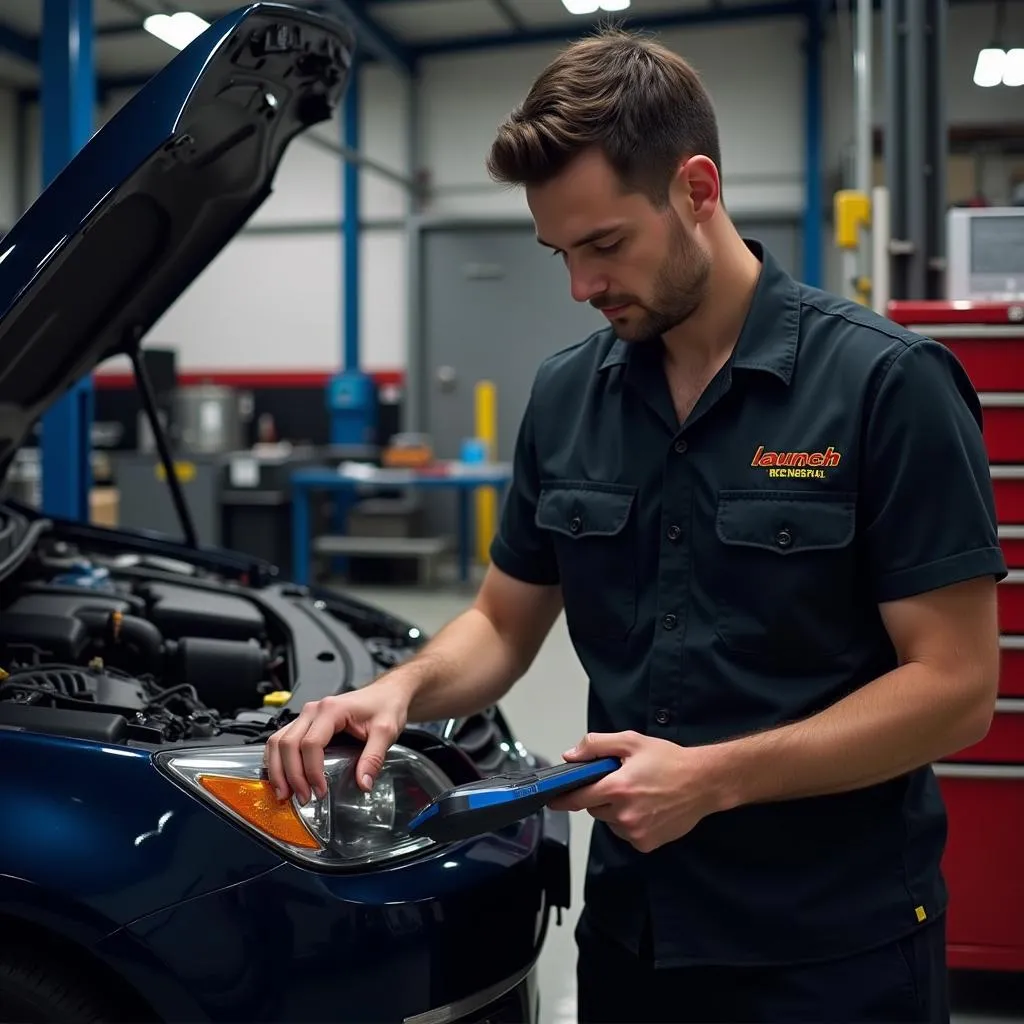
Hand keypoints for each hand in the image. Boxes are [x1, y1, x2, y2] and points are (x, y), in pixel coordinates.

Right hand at [264, 678, 413, 803]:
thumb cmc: (385, 706)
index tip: (320, 791)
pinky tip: (283, 778)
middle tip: (302, 798)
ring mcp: (306, 716)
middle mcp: (313, 710)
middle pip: (288, 744)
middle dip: (291, 776)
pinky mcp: (305, 723)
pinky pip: (281, 741)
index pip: (310, 744)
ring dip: (278, 770)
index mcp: (332, 710)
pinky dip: (278, 761)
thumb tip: (363, 783)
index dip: (312, 771)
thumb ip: (374, 758)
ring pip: (278, 742)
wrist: (386, 694)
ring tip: (286, 794)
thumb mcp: (386, 731)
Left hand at [547, 730, 727, 852]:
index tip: (552, 800)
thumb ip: (596, 745)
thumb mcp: (631, 741)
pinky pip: (626, 833)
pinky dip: (630, 823)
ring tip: (638, 795)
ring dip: (615, 811)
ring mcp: (635, 832)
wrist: (703, 782)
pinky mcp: (646, 843)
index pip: (578, 798)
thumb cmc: (669, 760)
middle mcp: (624, 814)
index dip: (563, 798)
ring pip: (610, 822)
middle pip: (594, 809)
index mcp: (617, 788)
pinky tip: (647, 809)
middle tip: (619, 782)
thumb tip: (570, 755)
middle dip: (600, 797)